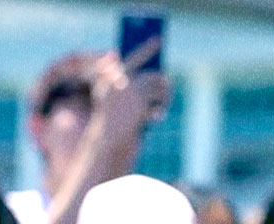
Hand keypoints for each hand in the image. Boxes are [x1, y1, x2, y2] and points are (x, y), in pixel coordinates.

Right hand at [88, 44, 170, 161]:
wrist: (107, 135)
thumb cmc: (110, 114)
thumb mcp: (111, 94)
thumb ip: (121, 77)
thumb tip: (146, 70)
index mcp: (114, 74)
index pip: (136, 56)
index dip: (148, 47)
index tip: (159, 39)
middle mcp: (123, 80)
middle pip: (155, 75)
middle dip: (164, 83)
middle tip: (166, 85)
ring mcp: (133, 93)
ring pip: (160, 89)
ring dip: (165, 96)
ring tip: (162, 104)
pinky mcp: (140, 106)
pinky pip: (159, 103)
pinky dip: (160, 109)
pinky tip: (158, 116)